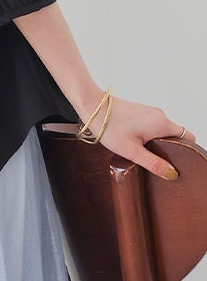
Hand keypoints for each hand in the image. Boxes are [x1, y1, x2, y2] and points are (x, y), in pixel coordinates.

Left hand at [79, 94, 195, 180]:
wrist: (92, 106)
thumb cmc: (109, 127)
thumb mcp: (131, 151)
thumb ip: (153, 163)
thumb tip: (172, 173)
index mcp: (162, 124)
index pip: (187, 138)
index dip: (184, 151)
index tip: (173, 161)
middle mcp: (159, 115)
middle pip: (174, 135)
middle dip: (167, 148)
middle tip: (152, 158)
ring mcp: (149, 111)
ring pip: (161, 130)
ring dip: (155, 141)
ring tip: (139, 149)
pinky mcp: (140, 111)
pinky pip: (151, 125)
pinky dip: (147, 134)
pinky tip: (133, 140)